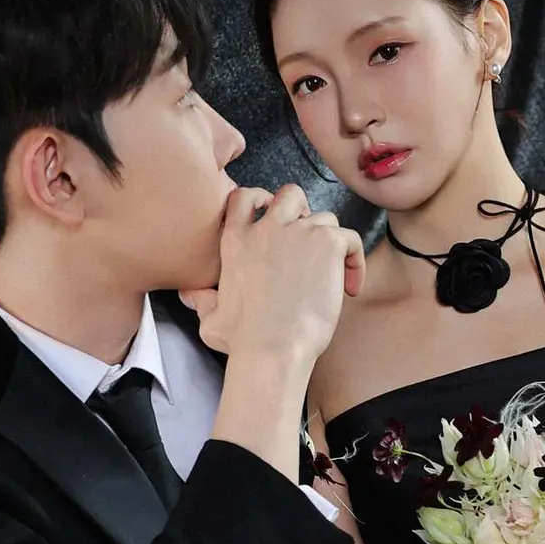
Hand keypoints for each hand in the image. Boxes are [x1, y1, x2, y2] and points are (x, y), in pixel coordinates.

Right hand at [181, 185, 364, 380]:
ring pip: (325, 218)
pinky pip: (350, 239)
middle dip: (301, 210)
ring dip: (330, 241)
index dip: (261, 200)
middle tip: (307, 243)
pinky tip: (350, 287)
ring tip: (331, 273)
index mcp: (236, 240)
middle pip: (290, 194)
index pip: (245, 197)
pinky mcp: (327, 245)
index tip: (271, 216)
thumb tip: (189, 295)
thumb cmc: (242, 340)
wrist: (272, 349)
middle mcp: (267, 228)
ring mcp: (299, 233)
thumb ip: (201, 299)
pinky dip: (355, 260)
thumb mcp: (210, 317)